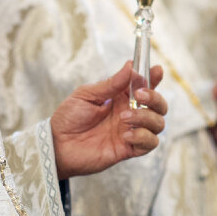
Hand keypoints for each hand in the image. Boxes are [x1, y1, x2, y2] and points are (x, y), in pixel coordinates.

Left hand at [51, 61, 167, 178]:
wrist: (57, 144)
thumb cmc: (69, 117)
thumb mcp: (87, 95)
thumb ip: (111, 84)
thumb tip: (131, 66)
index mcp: (121, 97)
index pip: (146, 86)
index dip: (154, 77)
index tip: (157, 70)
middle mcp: (130, 113)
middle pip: (159, 105)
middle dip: (154, 98)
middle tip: (139, 95)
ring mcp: (131, 131)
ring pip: (158, 123)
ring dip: (145, 117)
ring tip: (124, 117)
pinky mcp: (128, 149)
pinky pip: (149, 143)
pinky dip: (143, 137)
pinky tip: (126, 134)